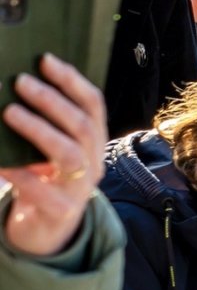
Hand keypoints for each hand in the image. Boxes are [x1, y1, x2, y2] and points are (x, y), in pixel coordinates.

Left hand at [0, 55, 106, 258]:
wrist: (47, 230)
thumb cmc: (43, 179)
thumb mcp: (51, 149)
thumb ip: (47, 124)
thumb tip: (18, 85)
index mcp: (94, 142)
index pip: (93, 105)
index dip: (72, 81)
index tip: (46, 60)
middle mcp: (93, 162)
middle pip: (83, 127)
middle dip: (52, 101)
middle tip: (21, 81)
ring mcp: (79, 188)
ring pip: (68, 154)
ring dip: (39, 130)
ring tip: (10, 112)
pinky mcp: (59, 210)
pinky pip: (39, 189)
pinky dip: (17, 172)